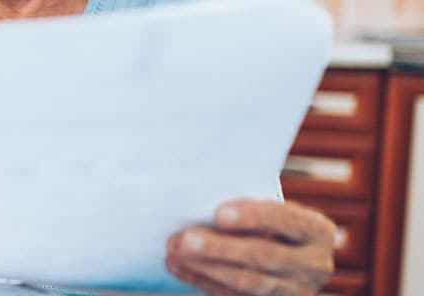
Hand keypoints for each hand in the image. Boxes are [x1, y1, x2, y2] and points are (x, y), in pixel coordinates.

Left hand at [166, 199, 335, 294]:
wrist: (291, 260)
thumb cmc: (272, 224)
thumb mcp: (273, 212)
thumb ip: (249, 208)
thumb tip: (201, 206)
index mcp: (318, 231)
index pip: (285, 220)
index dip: (252, 217)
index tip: (218, 214)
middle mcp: (315, 264)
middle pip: (264, 256)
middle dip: (220, 247)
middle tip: (184, 239)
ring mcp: (297, 291)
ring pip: (247, 281)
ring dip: (205, 267)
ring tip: (174, 252)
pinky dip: (202, 280)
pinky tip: (179, 268)